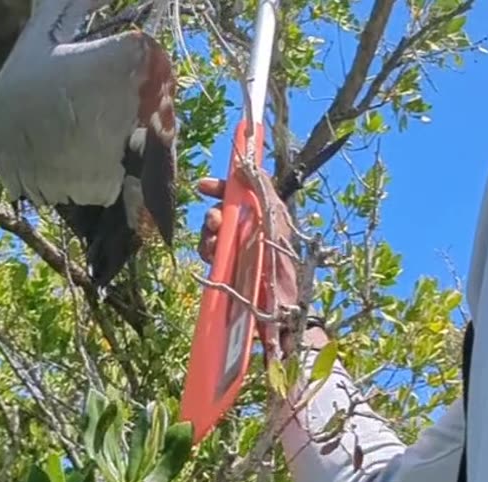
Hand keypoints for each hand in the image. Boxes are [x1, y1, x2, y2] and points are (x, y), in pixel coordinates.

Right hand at [196, 174, 301, 352]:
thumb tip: (244, 166)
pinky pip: (211, 256)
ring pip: (213, 235)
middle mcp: (251, 232)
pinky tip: (213, 259)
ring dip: (208, 237)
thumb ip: (262, 190)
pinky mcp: (230, 271)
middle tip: (214, 224)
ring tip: (213, 246)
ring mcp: (240, 252)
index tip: (203, 186)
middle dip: (213, 216)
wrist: (281, 308)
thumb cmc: (284, 264)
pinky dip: (208, 254)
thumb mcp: (276, 220)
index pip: (240, 193)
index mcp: (265, 216)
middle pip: (221, 214)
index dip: (222, 187)